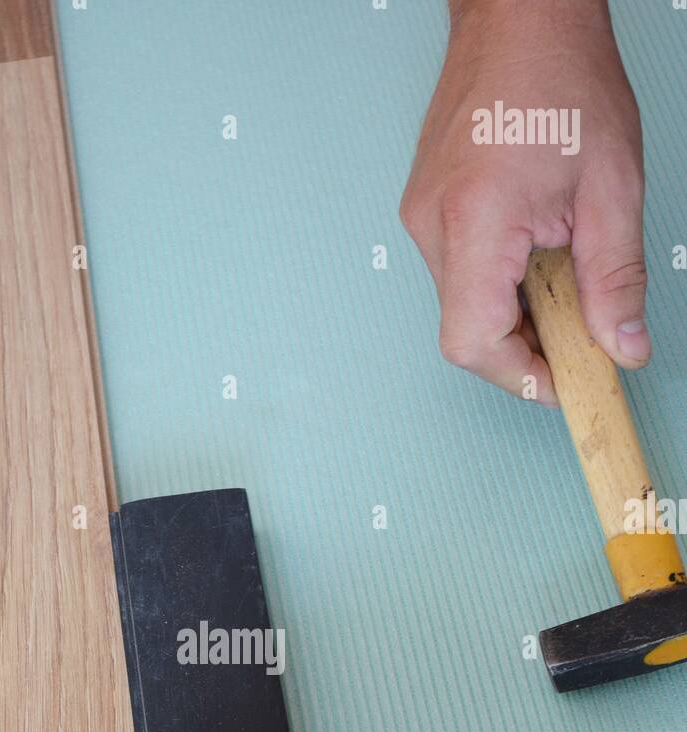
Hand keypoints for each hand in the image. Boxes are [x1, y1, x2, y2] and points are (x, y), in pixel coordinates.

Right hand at [399, 0, 649, 402]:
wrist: (519, 16)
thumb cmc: (560, 76)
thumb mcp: (613, 185)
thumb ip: (615, 278)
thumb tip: (621, 346)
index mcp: (476, 220)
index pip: (473, 341)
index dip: (519, 376)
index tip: (563, 382)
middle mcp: (434, 226)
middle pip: (467, 332)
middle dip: (525, 345)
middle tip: (579, 328)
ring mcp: (422, 219)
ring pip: (463, 306)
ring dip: (514, 310)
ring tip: (560, 266)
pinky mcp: (425, 211)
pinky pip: (459, 274)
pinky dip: (500, 281)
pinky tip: (535, 248)